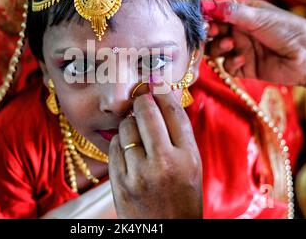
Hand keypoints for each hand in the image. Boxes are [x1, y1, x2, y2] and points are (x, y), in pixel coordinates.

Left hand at [108, 76, 202, 218]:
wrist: (166, 233)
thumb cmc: (182, 197)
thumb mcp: (192, 166)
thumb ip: (178, 134)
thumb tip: (160, 96)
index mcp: (189, 157)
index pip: (173, 111)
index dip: (162, 91)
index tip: (155, 82)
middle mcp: (165, 163)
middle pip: (146, 111)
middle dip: (141, 100)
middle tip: (141, 99)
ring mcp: (139, 173)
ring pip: (125, 126)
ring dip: (129, 123)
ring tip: (136, 133)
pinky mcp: (119, 182)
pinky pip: (114, 146)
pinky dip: (119, 143)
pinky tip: (128, 151)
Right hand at [205, 0, 305, 99]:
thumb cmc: (289, 30)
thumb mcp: (260, 16)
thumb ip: (232, 12)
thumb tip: (207, 5)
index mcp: (244, 14)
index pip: (218, 13)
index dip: (208, 15)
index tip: (201, 17)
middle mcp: (240, 31)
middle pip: (213, 32)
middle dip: (209, 32)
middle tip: (211, 32)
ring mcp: (241, 49)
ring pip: (216, 50)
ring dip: (218, 47)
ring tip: (229, 44)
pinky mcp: (244, 68)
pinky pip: (227, 66)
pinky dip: (231, 62)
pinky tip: (243, 58)